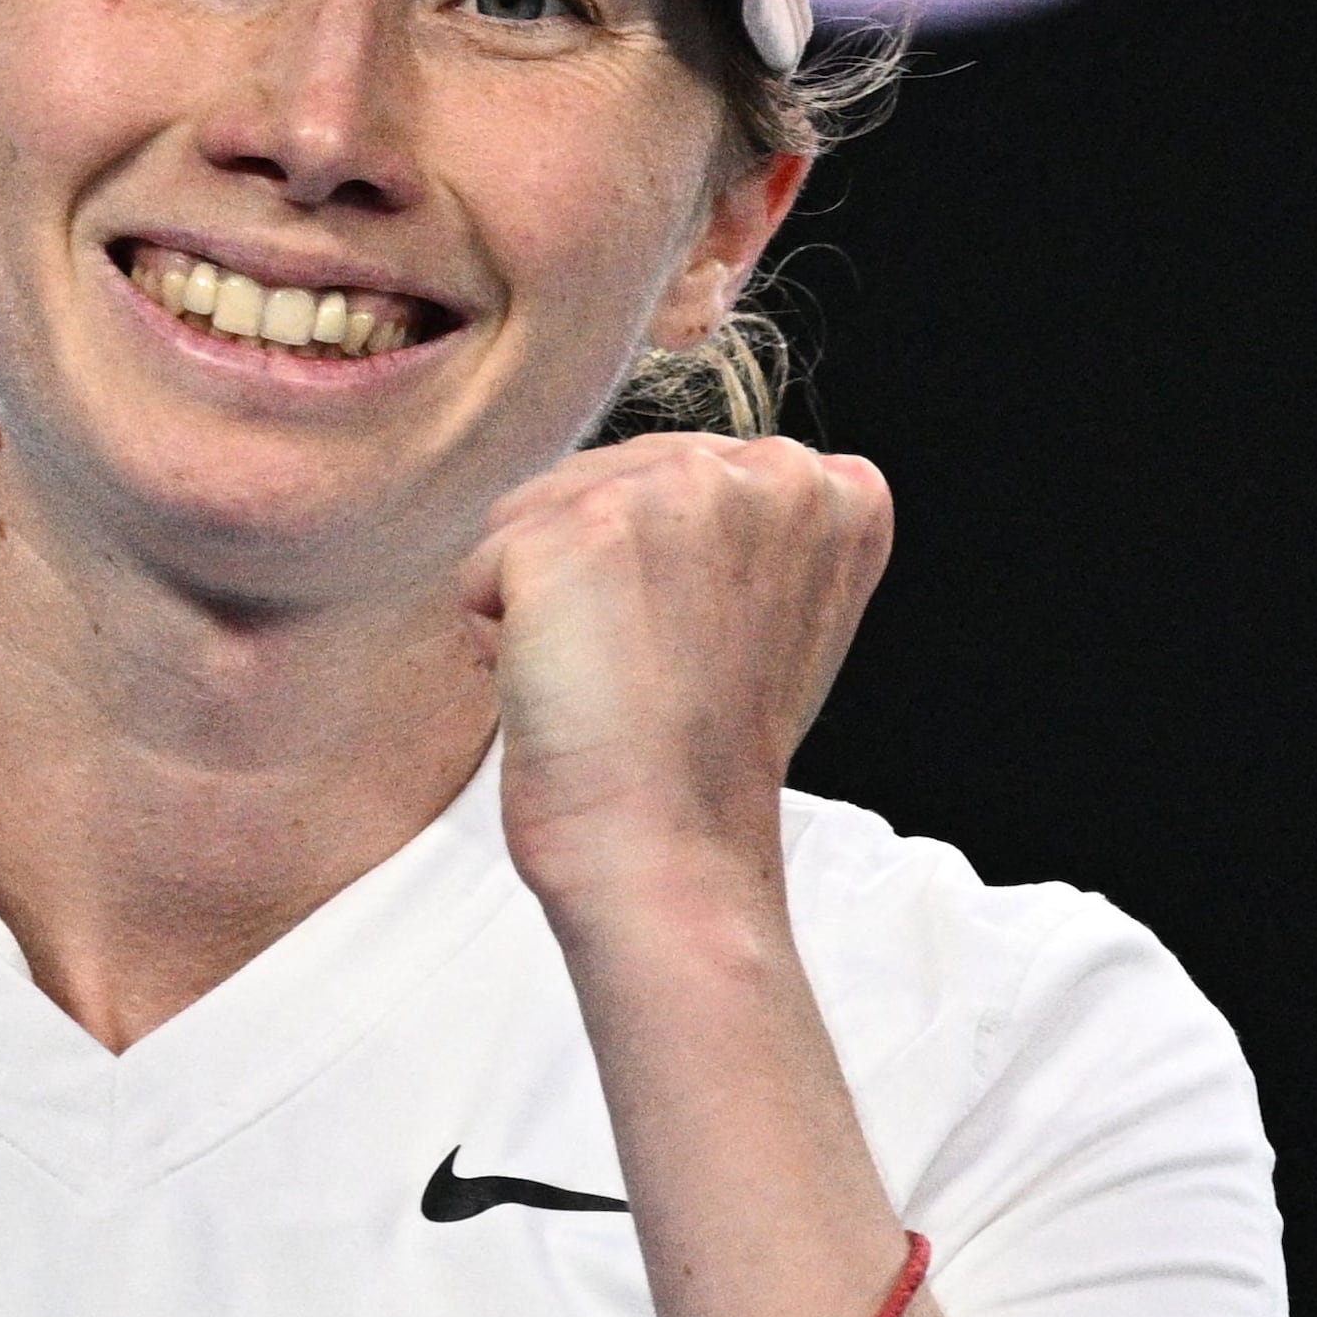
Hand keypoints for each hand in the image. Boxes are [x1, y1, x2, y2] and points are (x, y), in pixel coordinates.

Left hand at [458, 432, 893, 938]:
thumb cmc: (703, 753)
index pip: (676, 473)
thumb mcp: (771, 610)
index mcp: (834, 490)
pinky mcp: (579, 528)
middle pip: (598, 481)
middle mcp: (770, 470)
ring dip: (540, 603)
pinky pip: (482, 568)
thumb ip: (734, 529)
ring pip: (532, 515)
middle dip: (593, 580)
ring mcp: (676, 490)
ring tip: (610, 677)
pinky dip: (495, 637)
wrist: (667, 846)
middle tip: (651, 674)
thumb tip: (645, 489)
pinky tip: (566, 688)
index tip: (704, 648)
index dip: (659, 571)